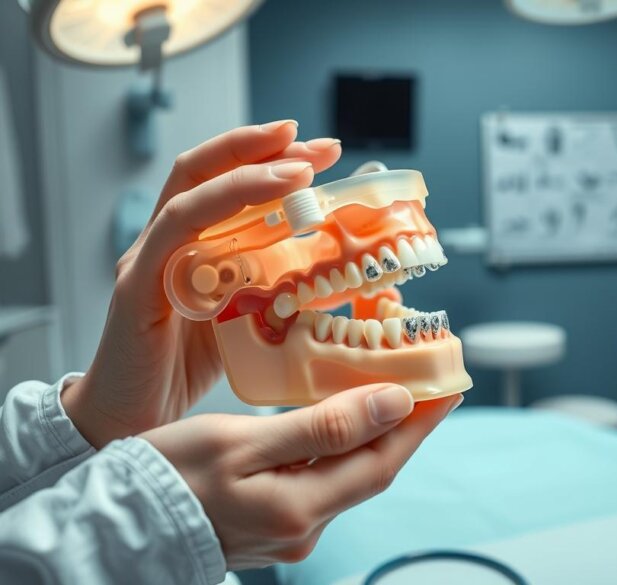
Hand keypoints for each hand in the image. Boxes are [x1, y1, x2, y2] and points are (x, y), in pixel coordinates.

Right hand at [62, 122, 342, 447]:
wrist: (132, 423)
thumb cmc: (187, 368)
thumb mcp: (250, 320)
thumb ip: (284, 293)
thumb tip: (351, 280)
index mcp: (195, 243)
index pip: (229, 181)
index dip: (274, 159)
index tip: (325, 152)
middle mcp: (168, 242)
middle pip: (207, 171)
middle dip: (263, 148)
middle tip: (321, 145)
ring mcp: (148, 261)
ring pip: (191, 196)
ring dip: (246, 176)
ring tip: (298, 170)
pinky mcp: (137, 290)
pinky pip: (172, 239)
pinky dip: (213, 217)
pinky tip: (251, 212)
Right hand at [142, 385, 461, 568]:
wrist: (114, 524)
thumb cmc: (164, 478)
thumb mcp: (241, 441)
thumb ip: (322, 427)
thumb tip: (393, 404)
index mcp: (300, 509)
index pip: (384, 459)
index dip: (420, 421)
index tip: (447, 383)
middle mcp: (304, 527)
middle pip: (373, 466)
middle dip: (405, 422)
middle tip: (427, 377)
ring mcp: (289, 529)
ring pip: (351, 471)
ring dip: (375, 429)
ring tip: (392, 384)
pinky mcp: (273, 521)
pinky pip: (324, 477)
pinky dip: (342, 443)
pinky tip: (343, 416)